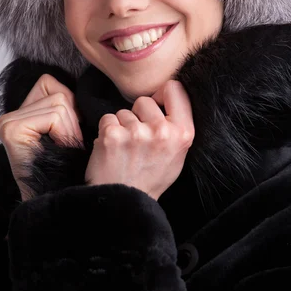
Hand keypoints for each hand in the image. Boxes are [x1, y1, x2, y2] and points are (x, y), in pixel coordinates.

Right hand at [0, 74, 83, 201]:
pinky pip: (54, 116)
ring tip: (60, 150)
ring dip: (70, 130)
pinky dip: (64, 134)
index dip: (70, 109)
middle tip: (64, 146)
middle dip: (72, 121)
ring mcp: (7, 122)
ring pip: (59, 104)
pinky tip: (55, 151)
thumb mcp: (69, 129)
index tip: (65, 136)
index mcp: (21, 114)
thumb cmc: (68, 168)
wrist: (59, 200)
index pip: (52, 84)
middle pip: (58, 93)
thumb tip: (86, 87)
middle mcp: (9, 116)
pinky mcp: (11, 129)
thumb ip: (68, 105)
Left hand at [84, 80, 194, 199]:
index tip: (157, 105)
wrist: (125, 202)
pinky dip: (107, 132)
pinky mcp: (113, 135)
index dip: (162, 94)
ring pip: (124, 112)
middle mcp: (162, 131)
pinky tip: (113, 149)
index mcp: (182, 133)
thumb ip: (176, 127)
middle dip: (138, 115)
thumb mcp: (177, 155)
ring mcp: (136, 133)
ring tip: (125, 149)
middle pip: (144, 101)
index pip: (174, 89)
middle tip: (138, 139)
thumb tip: (166, 98)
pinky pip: (107, 119)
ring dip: (122, 126)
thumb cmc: (150, 178)